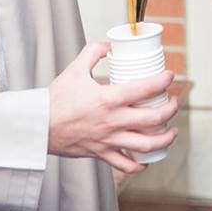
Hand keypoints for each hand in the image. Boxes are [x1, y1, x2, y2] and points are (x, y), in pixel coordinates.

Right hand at [48, 42, 179, 174]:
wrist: (38, 127)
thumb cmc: (54, 100)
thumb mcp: (74, 70)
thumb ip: (92, 52)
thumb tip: (109, 45)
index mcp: (108, 98)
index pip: (145, 88)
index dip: (163, 81)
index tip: (169, 76)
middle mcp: (112, 121)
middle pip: (154, 119)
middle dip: (171, 109)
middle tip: (173, 101)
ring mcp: (108, 140)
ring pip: (147, 145)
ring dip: (165, 138)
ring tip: (171, 132)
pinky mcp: (101, 153)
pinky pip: (126, 164)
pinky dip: (140, 164)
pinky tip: (146, 159)